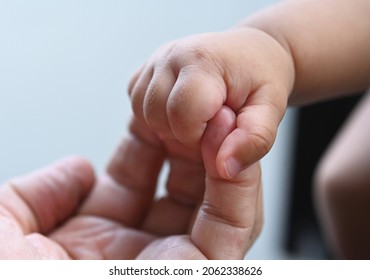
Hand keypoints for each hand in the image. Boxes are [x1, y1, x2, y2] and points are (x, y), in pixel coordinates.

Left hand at [0, 107, 261, 258]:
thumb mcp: (7, 233)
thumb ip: (36, 195)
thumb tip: (79, 167)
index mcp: (97, 241)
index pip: (137, 177)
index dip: (151, 139)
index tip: (161, 108)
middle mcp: (139, 252)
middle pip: (182, 186)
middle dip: (193, 144)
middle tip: (199, 109)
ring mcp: (173, 264)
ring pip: (215, 205)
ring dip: (224, 160)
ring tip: (223, 122)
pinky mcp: (203, 273)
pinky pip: (231, 228)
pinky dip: (239, 188)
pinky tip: (232, 154)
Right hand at [129, 27, 293, 177]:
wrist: (250, 53)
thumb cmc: (260, 79)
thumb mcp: (270, 112)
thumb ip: (253, 141)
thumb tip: (224, 167)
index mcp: (202, 62)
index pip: (182, 116)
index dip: (199, 136)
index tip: (219, 130)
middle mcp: (172, 56)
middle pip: (156, 116)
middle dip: (182, 133)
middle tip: (209, 125)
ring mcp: (155, 61)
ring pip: (142, 112)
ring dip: (167, 126)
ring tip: (196, 119)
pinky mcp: (146, 70)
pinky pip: (137, 105)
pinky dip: (155, 117)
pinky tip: (179, 114)